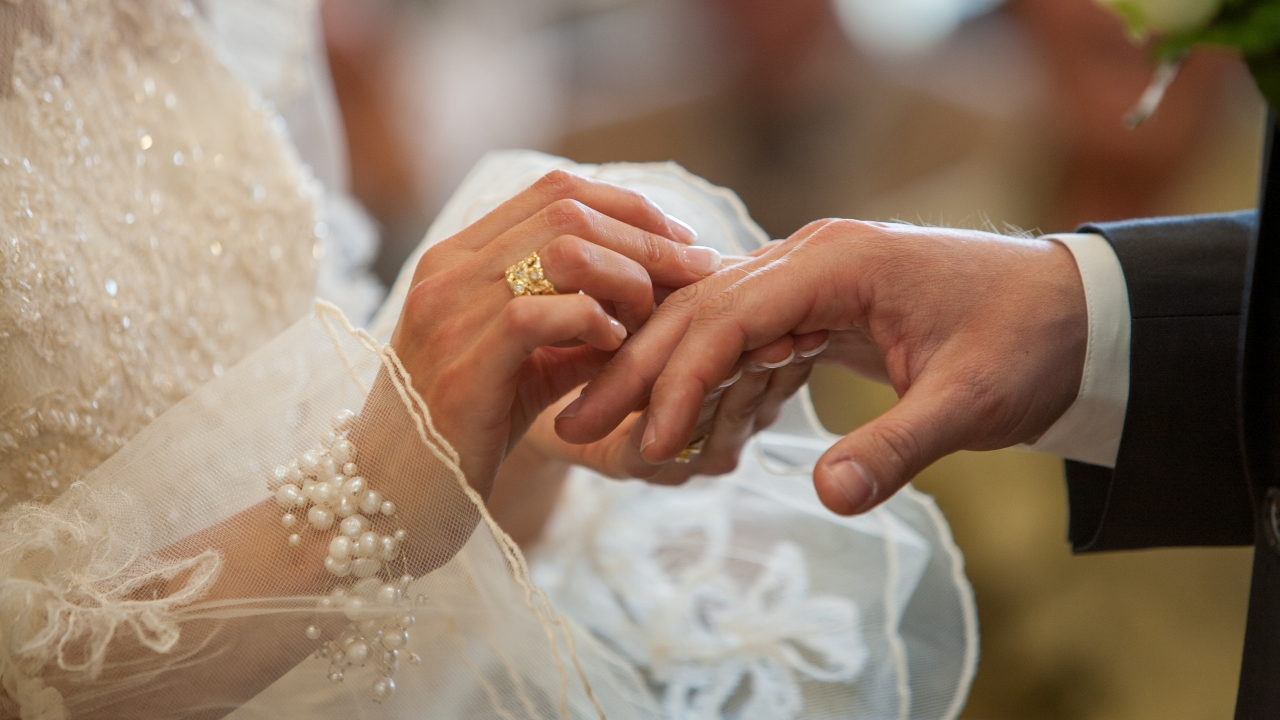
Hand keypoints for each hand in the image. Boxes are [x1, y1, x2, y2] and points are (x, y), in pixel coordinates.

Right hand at [389, 170, 719, 495]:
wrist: (389, 499)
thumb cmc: (464, 432)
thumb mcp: (526, 364)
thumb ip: (576, 325)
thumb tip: (652, 296)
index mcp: (458, 257)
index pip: (555, 190)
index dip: (629, 207)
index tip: (680, 242)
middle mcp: (447, 271)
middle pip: (567, 210)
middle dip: (647, 238)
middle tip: (696, 272)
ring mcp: (449, 314)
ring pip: (561, 251)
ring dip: (627, 276)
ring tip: (648, 315)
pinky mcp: (464, 367)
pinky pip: (542, 314)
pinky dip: (593, 321)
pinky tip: (614, 346)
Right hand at [555, 219, 1087, 514]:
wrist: (1076, 315)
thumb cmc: (1029, 343)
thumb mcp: (971, 402)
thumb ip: (896, 448)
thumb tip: (824, 498)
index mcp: (839, 261)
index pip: (731, 314)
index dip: (680, 379)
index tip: (643, 441)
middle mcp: (813, 259)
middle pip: (702, 311)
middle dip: (638, 371)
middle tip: (575, 426)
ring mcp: (814, 281)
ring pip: (715, 327)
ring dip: (663, 380)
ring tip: (608, 432)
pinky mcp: (821, 311)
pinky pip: (749, 345)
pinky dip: (714, 387)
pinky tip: (686, 429)